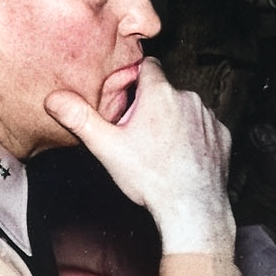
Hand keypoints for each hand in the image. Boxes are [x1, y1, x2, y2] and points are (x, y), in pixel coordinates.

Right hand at [44, 58, 234, 255]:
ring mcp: (208, 117)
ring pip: (184, 108)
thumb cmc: (149, 178)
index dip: (133, 82)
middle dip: (150, 106)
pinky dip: (192, 137)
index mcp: (160, 93)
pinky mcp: (222, 135)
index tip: (126, 103)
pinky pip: (202, 127)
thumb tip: (54, 99)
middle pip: (163, 91)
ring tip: (158, 151)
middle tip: (136, 136)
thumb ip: (80, 119)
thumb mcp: (106, 147)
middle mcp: (189, 98)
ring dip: (172, 121)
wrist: (191, 209)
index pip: (147, 66)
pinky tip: (179, 158)